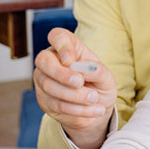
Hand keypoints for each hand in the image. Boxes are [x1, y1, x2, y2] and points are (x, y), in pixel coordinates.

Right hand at [34, 28, 116, 148]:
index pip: (57, 36)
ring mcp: (44, 80)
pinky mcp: (44, 100)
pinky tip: (93, 111)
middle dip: (62, 73)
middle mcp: (51, 61)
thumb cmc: (100, 84)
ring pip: (49, 86)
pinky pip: (55, 104)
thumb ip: (96, 70)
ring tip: (94, 99)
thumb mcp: (106, 76)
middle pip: (43, 60)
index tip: (70, 60)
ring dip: (74, 95)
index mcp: (69, 48)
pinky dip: (76, 109)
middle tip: (80, 83)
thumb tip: (83, 70)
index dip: (61, 46)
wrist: (97, 108)